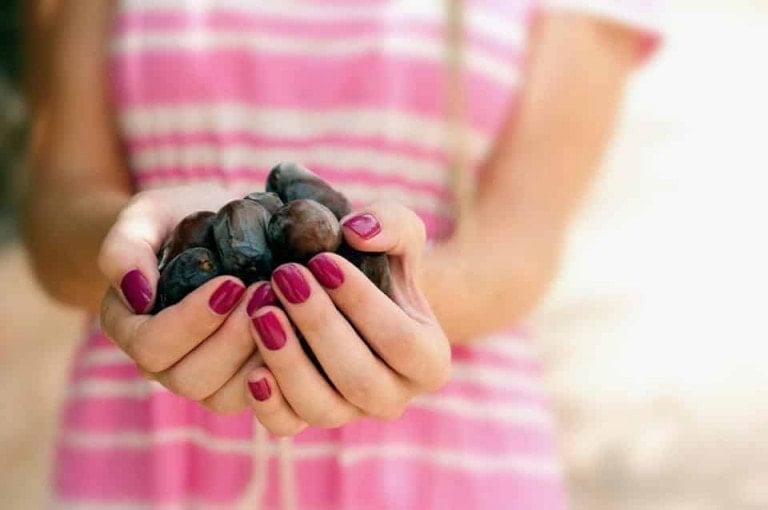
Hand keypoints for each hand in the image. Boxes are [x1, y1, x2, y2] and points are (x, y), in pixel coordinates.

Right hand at [98, 185, 264, 412]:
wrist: (222, 224)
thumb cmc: (179, 217)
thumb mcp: (147, 216)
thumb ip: (125, 249)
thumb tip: (137, 293)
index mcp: (131, 328)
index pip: (151, 346)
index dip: (191, 322)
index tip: (230, 282)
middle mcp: (164, 364)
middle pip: (190, 379)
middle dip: (231, 338)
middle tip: (264, 293)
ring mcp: (204, 379)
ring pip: (226, 395)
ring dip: (258, 355)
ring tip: (283, 308)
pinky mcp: (241, 382)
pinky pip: (260, 397)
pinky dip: (281, 369)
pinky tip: (299, 330)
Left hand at [244, 201, 450, 435]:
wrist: (352, 298)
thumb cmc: (380, 264)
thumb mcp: (399, 235)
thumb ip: (391, 224)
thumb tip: (358, 232)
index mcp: (429, 361)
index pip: (401, 340)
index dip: (361, 303)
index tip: (323, 260)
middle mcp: (394, 397)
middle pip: (360, 378)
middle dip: (319, 327)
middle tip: (285, 277)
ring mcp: (351, 414)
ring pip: (322, 407)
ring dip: (289, 361)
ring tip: (262, 311)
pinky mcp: (309, 419)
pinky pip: (287, 426)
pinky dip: (269, 404)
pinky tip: (252, 369)